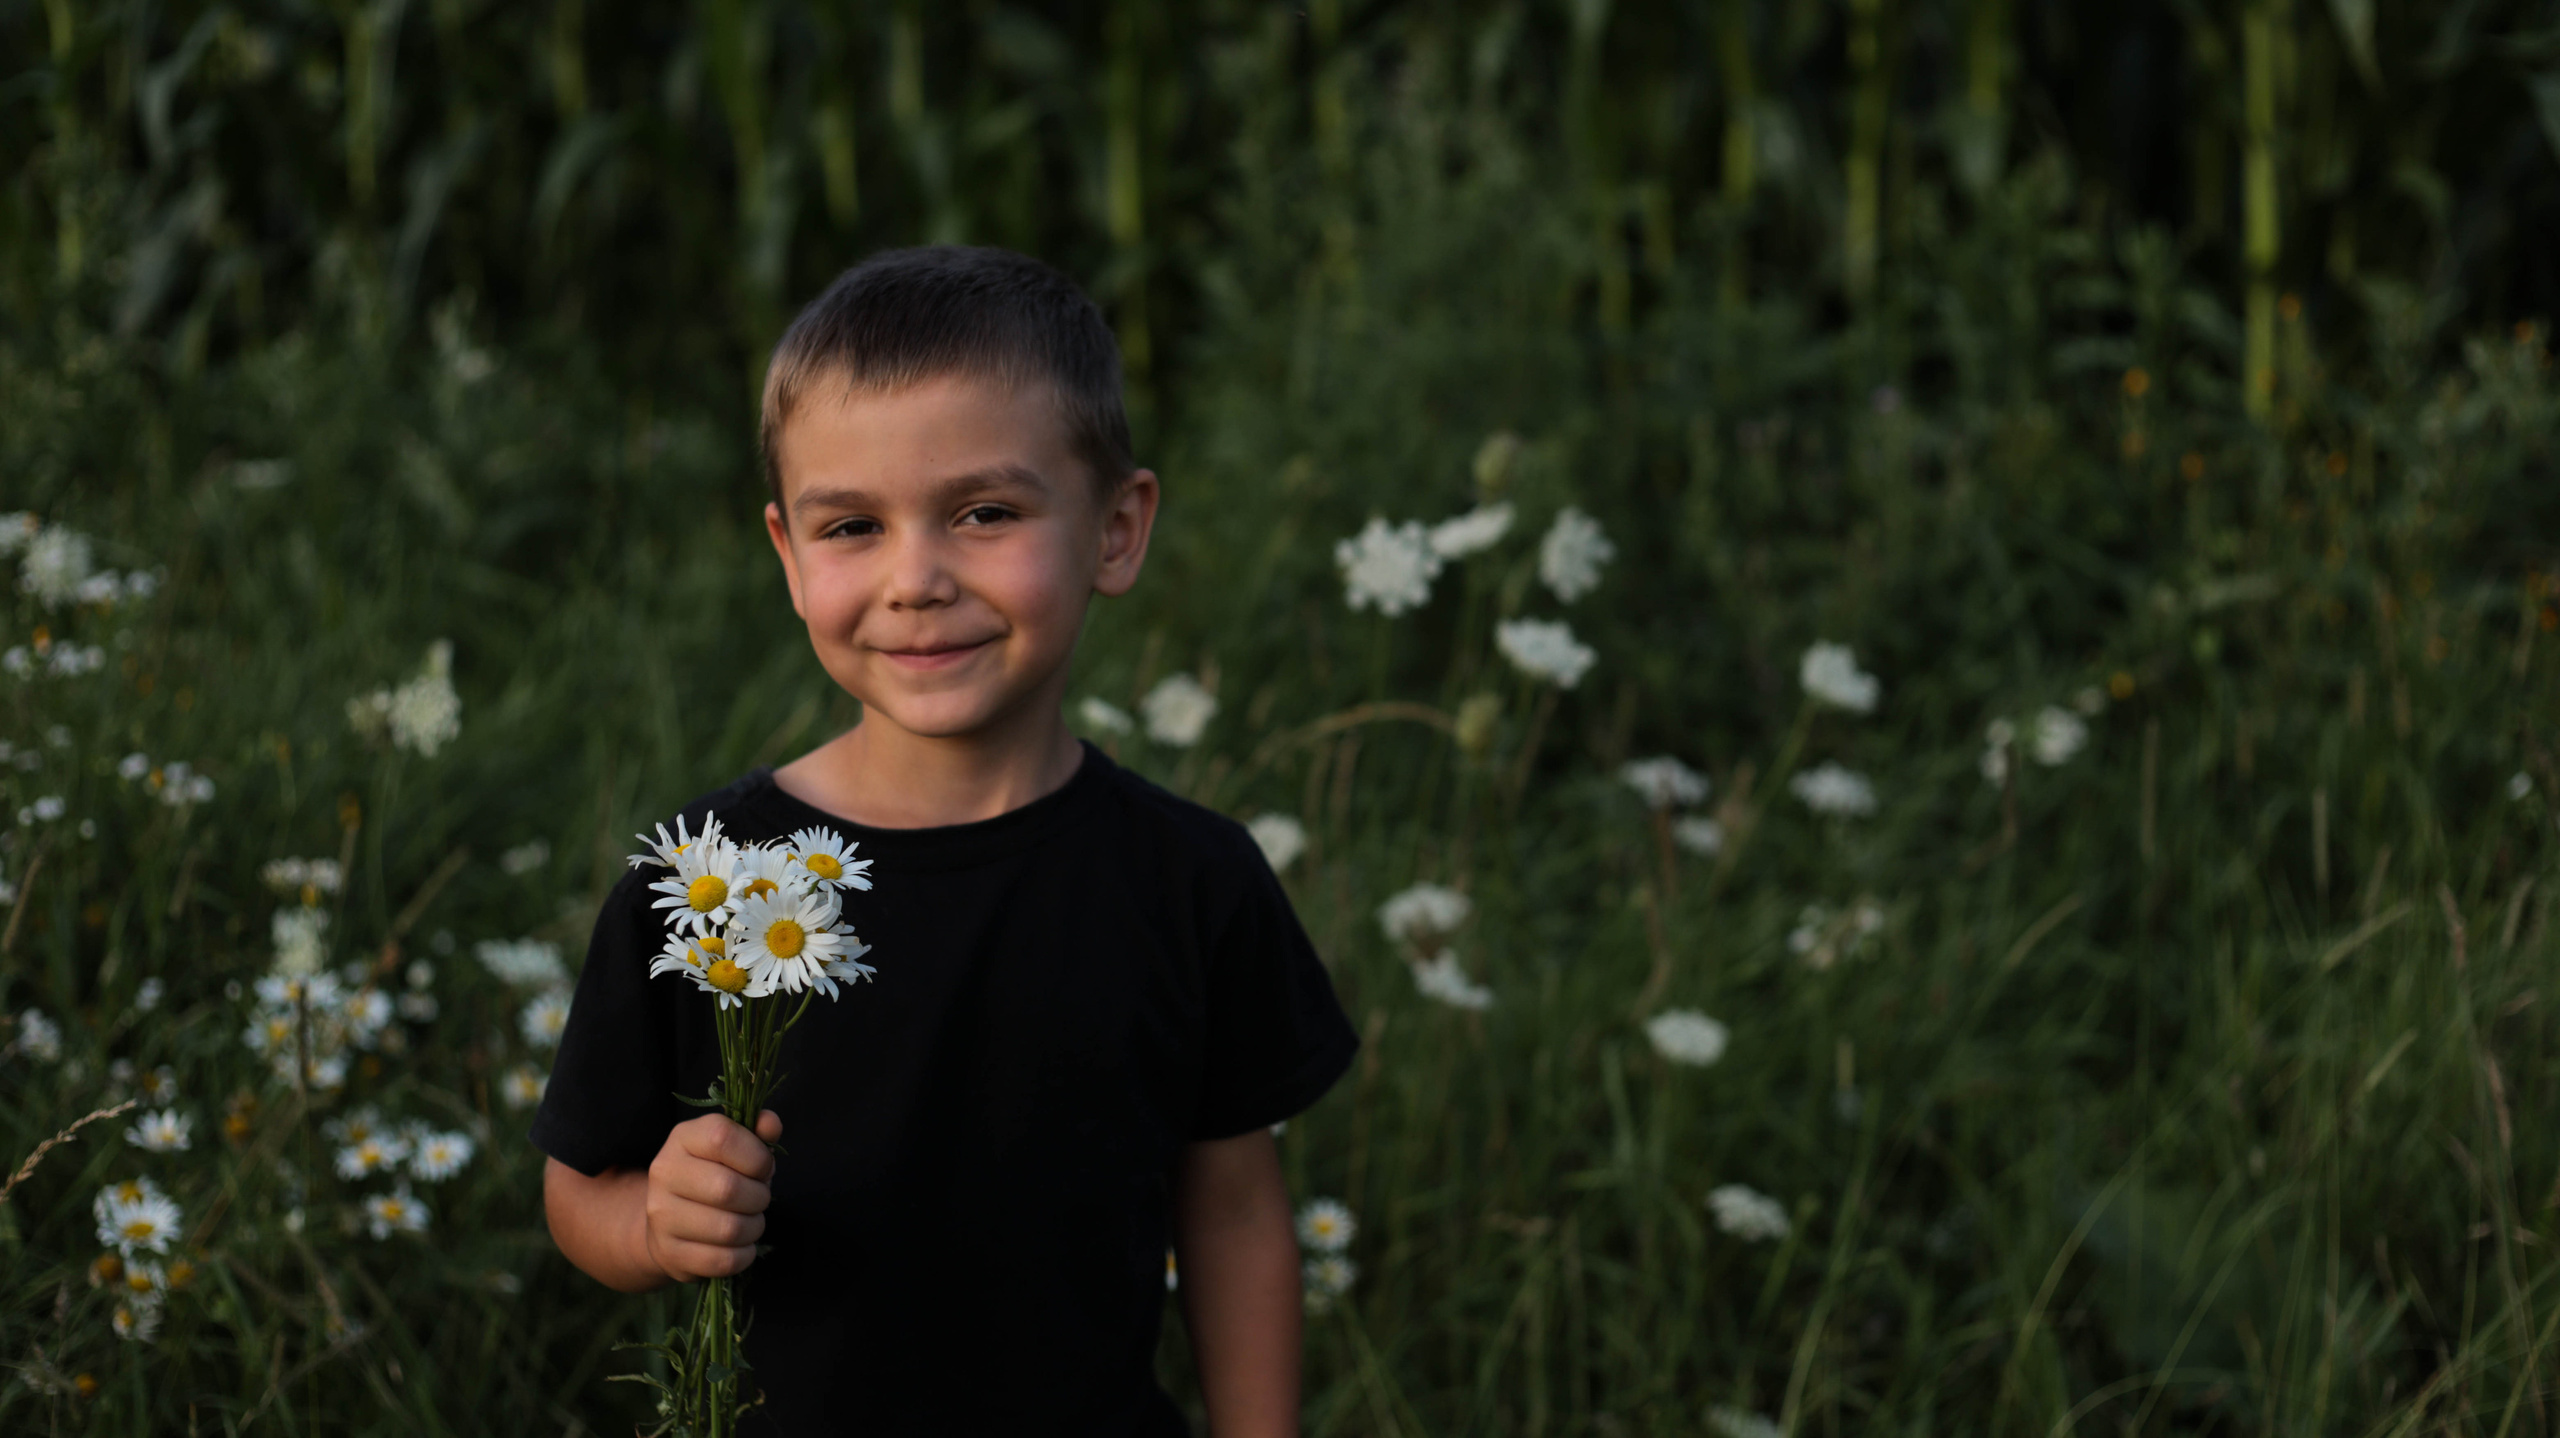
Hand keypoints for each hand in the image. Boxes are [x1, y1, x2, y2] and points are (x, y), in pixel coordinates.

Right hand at [642, 1109, 782, 1282]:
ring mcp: (661, 1216)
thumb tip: (770, 1123)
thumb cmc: (713, 1175)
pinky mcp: (669, 1253)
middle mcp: (664, 1173)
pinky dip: (743, 1255)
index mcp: (683, 1138)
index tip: (763, 1168)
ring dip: (754, 1228)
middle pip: (728, 1189)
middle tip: (759, 1199)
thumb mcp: (733, 1147)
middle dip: (759, 1197)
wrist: (668, 1219)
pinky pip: (722, 1260)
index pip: (722, 1138)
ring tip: (751, 1222)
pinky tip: (741, 1246)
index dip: (756, 1156)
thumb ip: (757, 1132)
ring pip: (728, 1229)